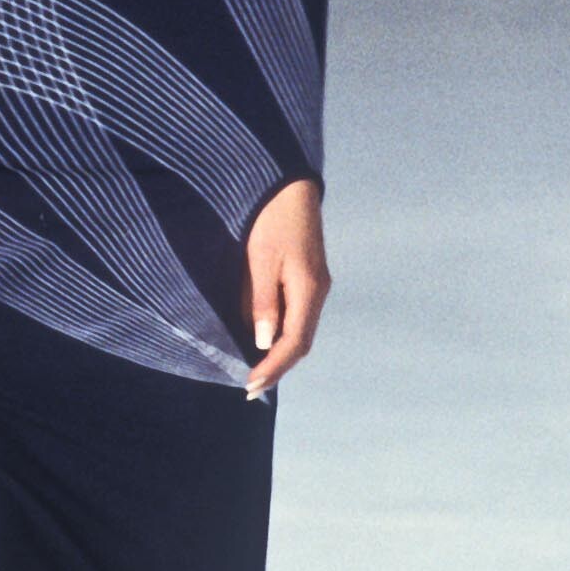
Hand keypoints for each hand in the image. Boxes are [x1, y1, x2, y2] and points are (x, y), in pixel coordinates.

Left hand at [242, 177, 330, 399]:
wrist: (289, 183)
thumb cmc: (270, 217)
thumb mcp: (260, 259)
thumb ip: (262, 301)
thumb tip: (263, 341)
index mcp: (309, 289)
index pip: (294, 342)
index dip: (273, 367)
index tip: (250, 384)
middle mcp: (319, 291)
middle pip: (302, 341)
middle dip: (277, 366)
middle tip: (251, 386)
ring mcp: (316, 282)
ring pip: (301, 329)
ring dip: (280, 352)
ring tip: (256, 370)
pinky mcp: (309, 274)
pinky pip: (298, 313)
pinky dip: (282, 332)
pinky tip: (265, 338)